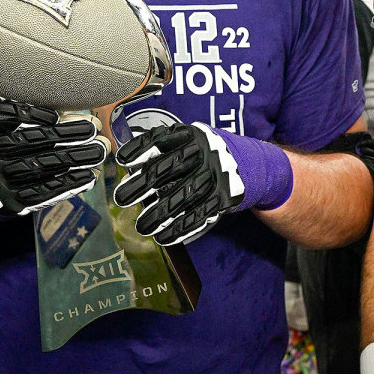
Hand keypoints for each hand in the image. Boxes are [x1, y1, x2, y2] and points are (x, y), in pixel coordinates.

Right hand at [0, 101, 106, 216]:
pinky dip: (70, 183)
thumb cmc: (10, 144)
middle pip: (32, 142)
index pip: (9, 116)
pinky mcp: (15, 201)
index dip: (34, 115)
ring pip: (42, 167)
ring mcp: (2, 180)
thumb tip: (79, 110)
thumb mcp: (10, 125)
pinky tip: (90, 174)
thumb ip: (35, 114)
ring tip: (100, 149)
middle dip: (66, 133)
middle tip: (93, 128)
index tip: (59, 115)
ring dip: (75, 158)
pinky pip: (45, 192)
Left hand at [113, 122, 292, 245]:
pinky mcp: (224, 197)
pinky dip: (180, 228)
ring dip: (158, 214)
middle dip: (141, 185)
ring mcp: (215, 174)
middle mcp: (203, 152)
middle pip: (166, 169)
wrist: (251, 165)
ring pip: (181, 197)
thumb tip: (130, 166)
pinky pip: (198, 215)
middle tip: (122, 198)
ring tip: (142, 226)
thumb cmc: (209, 155)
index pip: (160, 138)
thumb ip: (166, 150)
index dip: (139, 148)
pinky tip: (164, 237)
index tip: (121, 160)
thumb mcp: (191, 143)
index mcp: (191, 135)